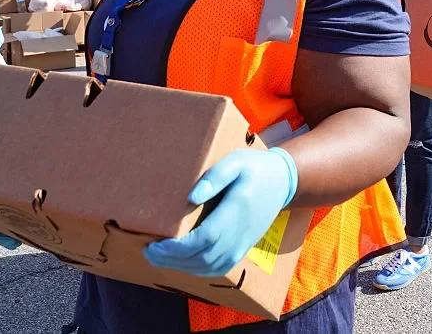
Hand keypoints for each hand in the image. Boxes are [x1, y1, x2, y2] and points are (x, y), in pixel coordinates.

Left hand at [143, 148, 297, 276]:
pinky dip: (197, 270)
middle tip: (148, 250)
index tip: (155, 243)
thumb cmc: (255, 168)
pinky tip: (180, 263)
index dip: (178, 247)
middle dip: (172, 259)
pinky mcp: (243, 248)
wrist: (283, 182)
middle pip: (204, 257)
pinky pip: (219, 268)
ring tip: (158, 257)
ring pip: (210, 267)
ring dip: (181, 267)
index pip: (205, 238)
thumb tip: (192, 197)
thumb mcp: (236, 161)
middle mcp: (241, 233)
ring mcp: (243, 244)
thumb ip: (215, 177)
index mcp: (238, 210)